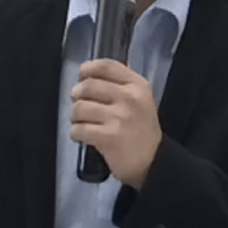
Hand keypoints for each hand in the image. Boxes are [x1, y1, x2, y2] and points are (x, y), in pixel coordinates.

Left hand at [71, 60, 164, 187]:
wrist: (152, 161)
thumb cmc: (142, 129)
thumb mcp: (140, 99)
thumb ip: (119, 85)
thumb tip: (86, 78)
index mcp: (137, 85)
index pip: (106, 66)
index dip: (88, 69)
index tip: (82, 76)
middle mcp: (129, 97)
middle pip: (88, 86)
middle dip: (77, 95)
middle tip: (79, 104)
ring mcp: (118, 117)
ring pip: (80, 108)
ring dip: (75, 116)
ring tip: (80, 121)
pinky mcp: (108, 137)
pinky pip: (79, 129)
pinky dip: (76, 132)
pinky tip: (82, 135)